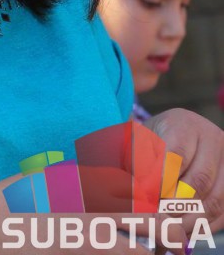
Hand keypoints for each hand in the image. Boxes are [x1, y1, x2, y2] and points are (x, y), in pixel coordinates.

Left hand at [144, 109, 223, 232]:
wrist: (165, 143)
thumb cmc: (148, 145)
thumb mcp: (138, 147)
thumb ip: (141, 168)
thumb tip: (144, 197)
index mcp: (184, 124)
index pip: (177, 156)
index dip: (161, 182)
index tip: (145, 199)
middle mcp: (212, 138)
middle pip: (200, 179)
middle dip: (176, 205)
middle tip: (157, 221)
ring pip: (215, 199)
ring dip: (190, 221)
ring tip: (169, 230)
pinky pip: (223, 211)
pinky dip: (204, 226)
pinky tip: (184, 230)